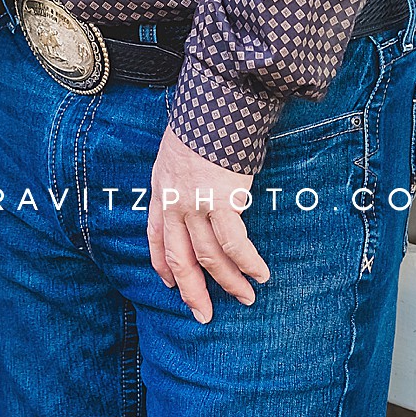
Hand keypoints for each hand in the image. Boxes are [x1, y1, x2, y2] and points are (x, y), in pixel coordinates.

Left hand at [147, 123, 267, 322]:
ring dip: (229, 282)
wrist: (214, 101)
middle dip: (193, 290)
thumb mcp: (174, 149)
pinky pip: (235, 242)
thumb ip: (180, 175)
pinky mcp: (223, 200)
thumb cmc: (200, 119)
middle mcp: (175, 202)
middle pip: (180, 257)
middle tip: (204, 315)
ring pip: (209, 256)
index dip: (163, 265)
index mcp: (161, 189)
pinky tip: (259, 273)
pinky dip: (247, 262)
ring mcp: (198, 203)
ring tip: (245, 297)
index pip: (156, 237)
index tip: (170, 284)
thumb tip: (194, 187)